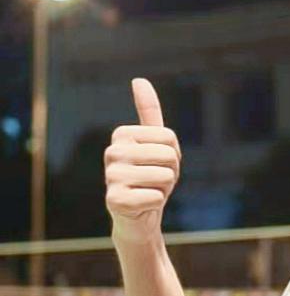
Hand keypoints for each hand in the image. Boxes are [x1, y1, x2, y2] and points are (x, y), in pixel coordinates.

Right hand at [105, 78, 181, 246]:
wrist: (137, 216)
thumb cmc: (149, 176)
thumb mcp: (154, 142)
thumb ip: (148, 111)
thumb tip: (138, 79)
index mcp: (122, 134)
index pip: (170, 138)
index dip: (173, 154)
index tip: (157, 163)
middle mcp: (111, 152)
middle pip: (169, 156)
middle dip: (171, 172)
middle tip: (154, 181)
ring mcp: (111, 177)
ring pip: (165, 177)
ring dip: (164, 189)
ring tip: (148, 192)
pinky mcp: (114, 201)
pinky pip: (156, 197)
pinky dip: (156, 204)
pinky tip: (141, 206)